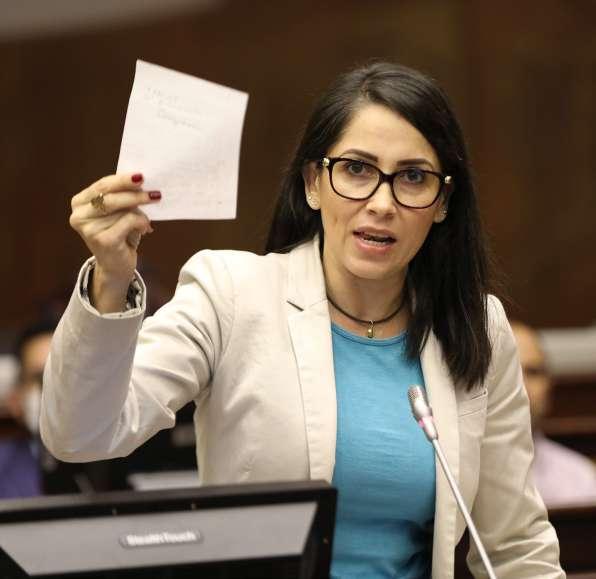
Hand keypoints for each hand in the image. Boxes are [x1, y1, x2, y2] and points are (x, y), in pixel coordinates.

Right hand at [69, 173, 160, 312]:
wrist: (115, 267)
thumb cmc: (118, 236)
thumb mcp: (118, 213)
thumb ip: (122, 197)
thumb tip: (141, 181)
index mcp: (79, 203)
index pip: (101, 185)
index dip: (122, 180)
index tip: (141, 176)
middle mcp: (79, 215)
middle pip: (110, 195)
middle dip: (135, 193)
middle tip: (155, 193)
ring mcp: (89, 229)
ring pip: (122, 209)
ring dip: (140, 213)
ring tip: (146, 221)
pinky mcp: (103, 240)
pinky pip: (128, 221)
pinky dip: (141, 223)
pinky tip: (145, 229)